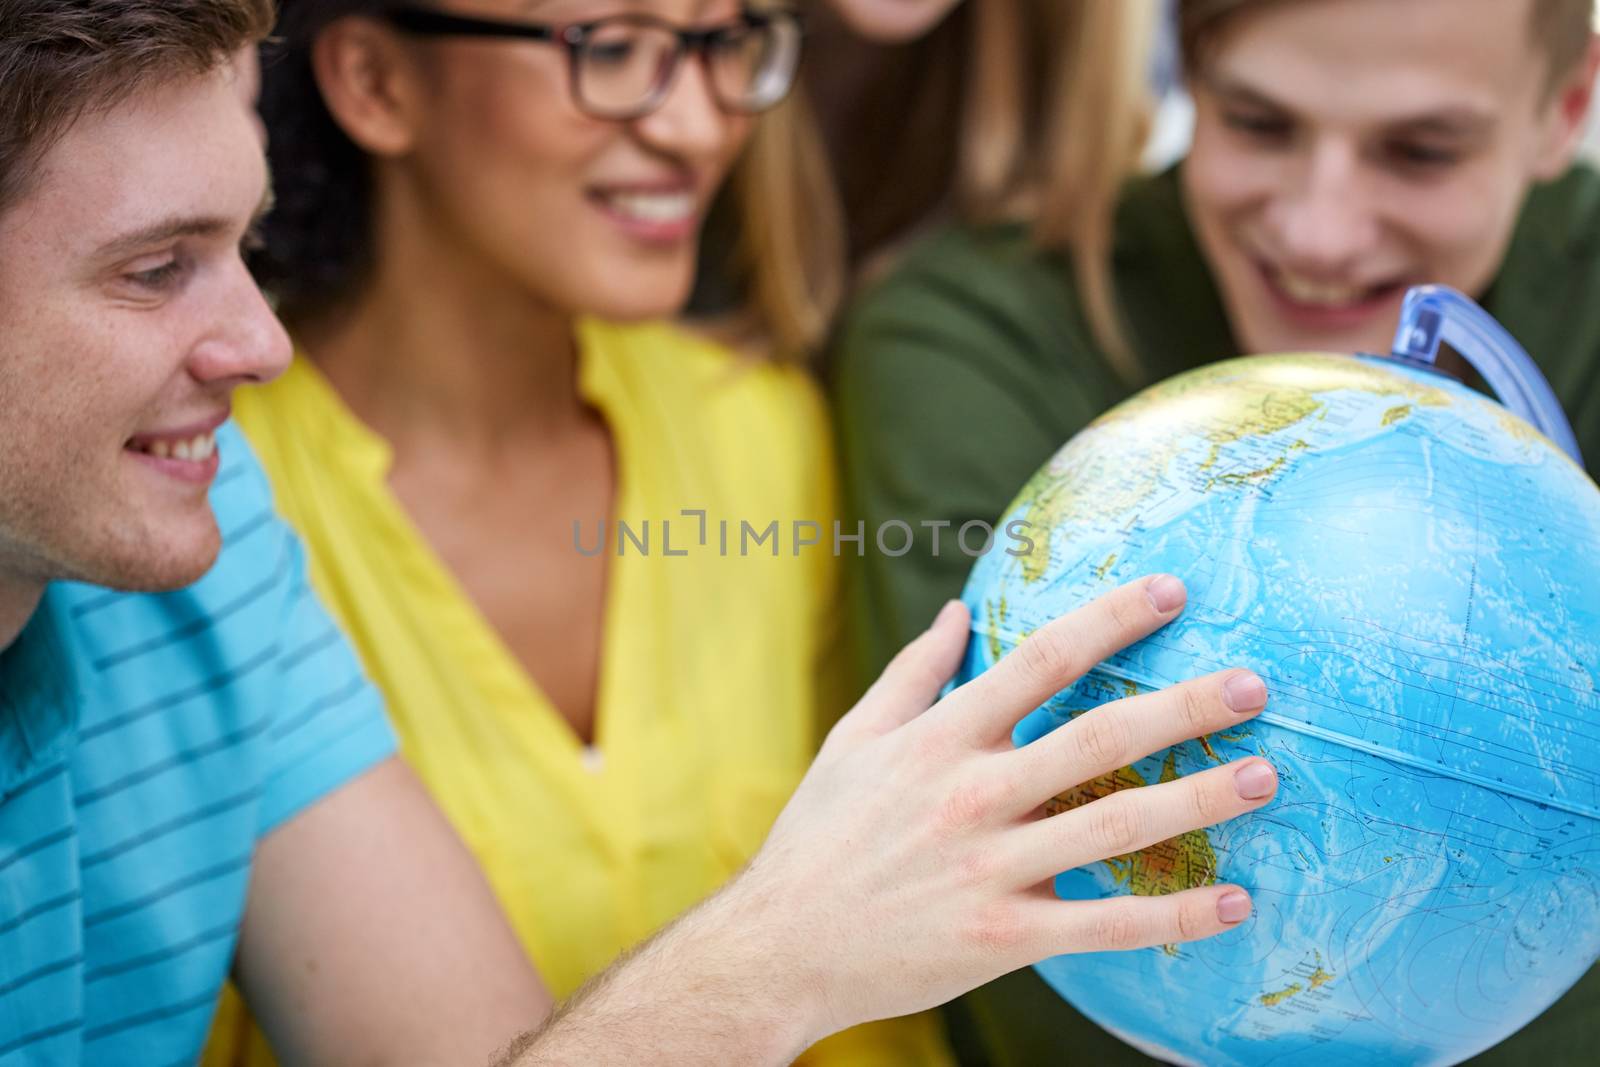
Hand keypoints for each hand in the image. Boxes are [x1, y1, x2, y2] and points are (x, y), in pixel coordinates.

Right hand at [733, 574, 1276, 1045]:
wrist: (780, 946)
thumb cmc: (819, 836)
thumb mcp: (853, 739)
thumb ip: (913, 674)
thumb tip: (958, 611)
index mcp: (939, 739)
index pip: (1039, 661)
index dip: (1110, 619)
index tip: (1171, 591)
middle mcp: (972, 796)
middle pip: (1096, 739)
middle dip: (1181, 706)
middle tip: (1255, 685)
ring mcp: (991, 869)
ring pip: (1113, 828)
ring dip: (1197, 802)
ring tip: (1264, 777)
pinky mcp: (1005, 938)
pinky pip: (1104, 926)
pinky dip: (1172, 918)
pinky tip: (1232, 903)